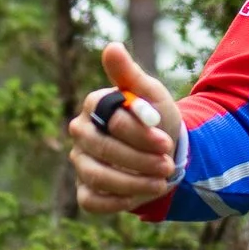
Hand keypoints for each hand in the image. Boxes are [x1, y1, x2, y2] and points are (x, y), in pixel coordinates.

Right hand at [66, 42, 185, 214]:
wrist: (165, 152)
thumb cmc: (155, 120)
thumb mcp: (151, 94)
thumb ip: (131, 75)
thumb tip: (112, 47)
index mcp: (94, 106)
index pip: (112, 120)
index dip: (139, 133)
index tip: (166, 141)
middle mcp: (81, 133)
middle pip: (103, 149)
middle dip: (139, 160)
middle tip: (168, 166)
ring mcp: (81, 162)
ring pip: (97, 176)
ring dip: (132, 183)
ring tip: (162, 182)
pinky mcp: (85, 189)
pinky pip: (91, 201)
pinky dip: (117, 202)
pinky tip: (142, 198)